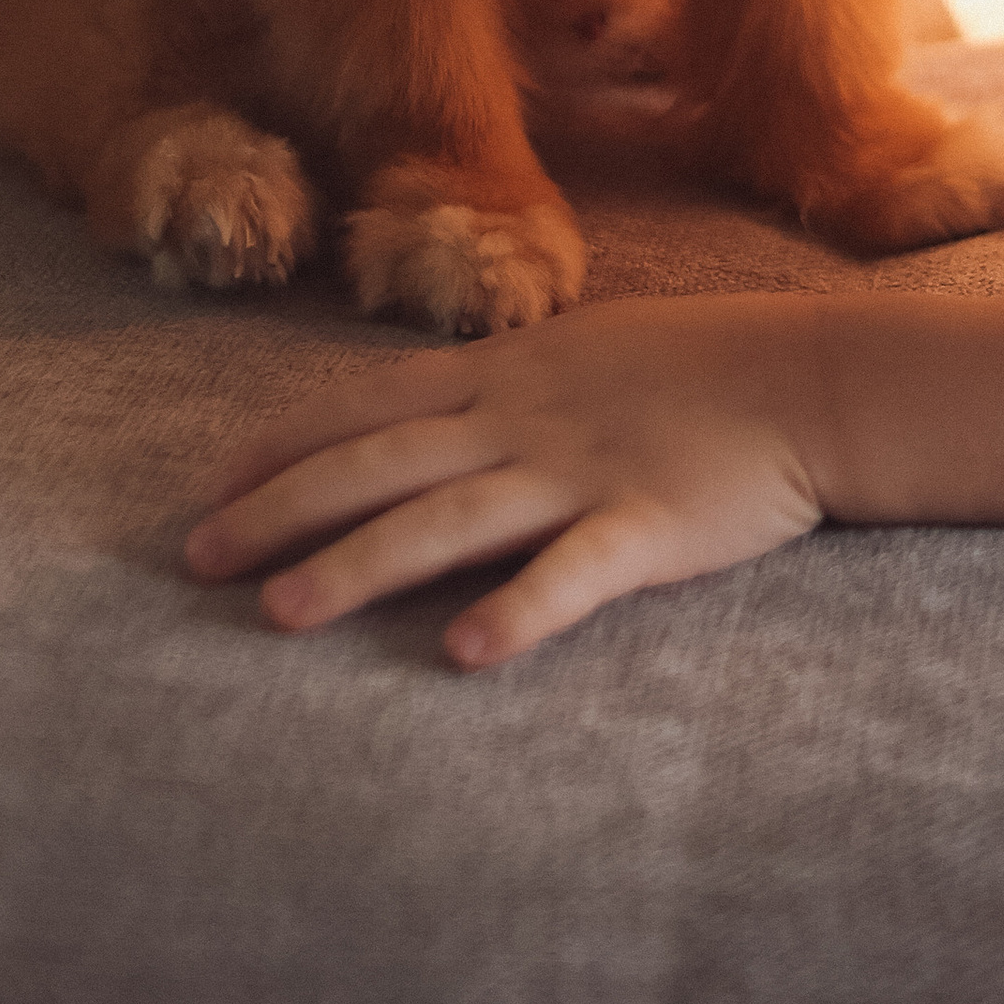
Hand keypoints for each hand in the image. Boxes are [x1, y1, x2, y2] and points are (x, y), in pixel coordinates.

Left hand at [184, 293, 828, 667]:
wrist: (807, 375)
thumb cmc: (695, 364)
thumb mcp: (580, 349)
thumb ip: (504, 381)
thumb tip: (429, 410)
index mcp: (505, 372)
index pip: (367, 401)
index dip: (284, 442)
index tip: (210, 484)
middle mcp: (523, 418)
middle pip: (380, 462)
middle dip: (280, 510)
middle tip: (196, 560)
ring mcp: (579, 470)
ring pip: (447, 519)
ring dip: (357, 564)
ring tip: (280, 614)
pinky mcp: (643, 526)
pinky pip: (571, 573)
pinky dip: (517, 611)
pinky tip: (463, 655)